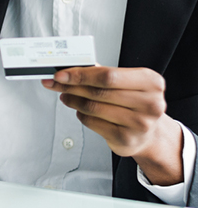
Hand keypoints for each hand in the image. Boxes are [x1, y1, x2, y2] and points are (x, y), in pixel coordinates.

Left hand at [42, 66, 182, 185]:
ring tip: (66, 96)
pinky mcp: (126, 139)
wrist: (149, 134)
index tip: (62, 74)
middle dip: (73, 86)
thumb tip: (71, 68)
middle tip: (57, 83)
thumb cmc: (135, 104)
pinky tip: (79, 110)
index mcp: (151, 82)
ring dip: (73, 100)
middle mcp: (149, 103)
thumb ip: (102, 74)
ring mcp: (139, 123)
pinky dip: (81, 114)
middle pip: (99, 91)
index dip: (81, 74)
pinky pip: (93, 122)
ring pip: (93, 107)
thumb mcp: (127, 83)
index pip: (108, 75)